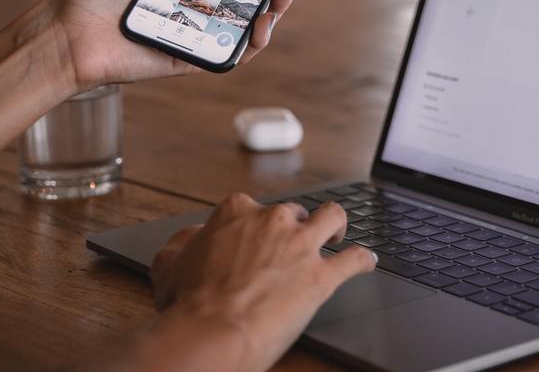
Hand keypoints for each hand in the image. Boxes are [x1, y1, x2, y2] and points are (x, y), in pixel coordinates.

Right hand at [149, 195, 376, 369]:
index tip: (256, 238)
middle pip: (294, 212)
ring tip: (337, 236)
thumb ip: (184, 243)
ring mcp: (301, 246)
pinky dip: (363, 260)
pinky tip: (367, 262)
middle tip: (291, 247)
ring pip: (333, 218)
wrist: (211, 332)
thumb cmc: (188, 304)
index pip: (253, 207)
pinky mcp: (321, 276)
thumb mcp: (171, 264)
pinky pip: (354, 260)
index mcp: (237, 212)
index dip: (256, 225)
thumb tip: (192, 238)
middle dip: (294, 227)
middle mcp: (273, 221)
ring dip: (337, 225)